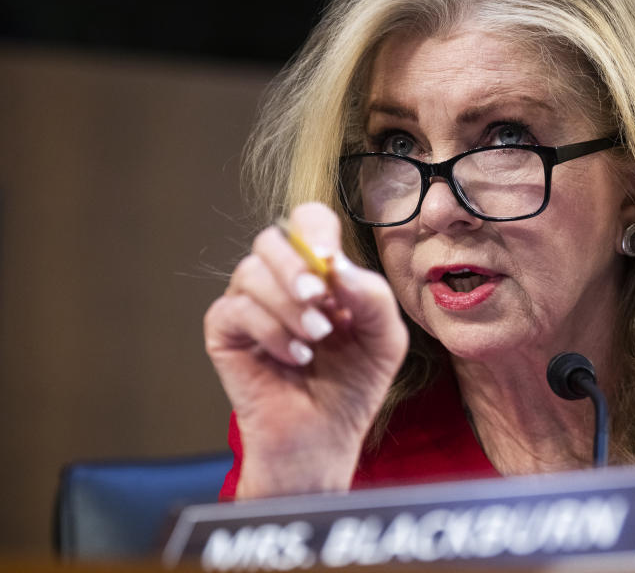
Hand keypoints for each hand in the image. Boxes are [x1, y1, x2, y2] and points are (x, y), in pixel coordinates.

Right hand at [203, 203, 408, 497]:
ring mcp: (249, 305)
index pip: (308, 222)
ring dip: (288, 306)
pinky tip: (295, 358)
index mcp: (319, 273)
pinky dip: (270, 331)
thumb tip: (338, 265)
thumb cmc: (353, 386)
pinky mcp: (225, 332)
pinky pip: (235, 309)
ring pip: (251, 272)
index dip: (315, 230)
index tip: (329, 261)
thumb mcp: (384, 339)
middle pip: (272, 239)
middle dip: (297, 267)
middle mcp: (280, 282)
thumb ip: (374, 297)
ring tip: (316, 340)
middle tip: (320, 301)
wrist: (324, 437)